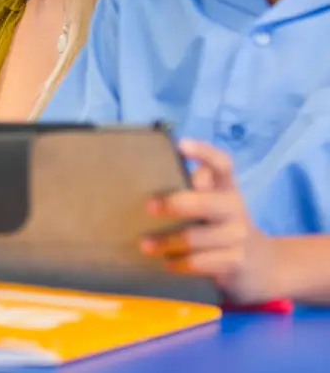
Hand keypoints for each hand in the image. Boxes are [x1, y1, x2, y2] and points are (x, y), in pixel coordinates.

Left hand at [141, 139, 278, 304]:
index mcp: (227, 188)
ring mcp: (238, 236)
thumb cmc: (224, 226)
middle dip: (174, 204)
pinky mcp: (237, 262)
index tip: (180, 144)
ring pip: (195, 237)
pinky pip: (201, 262)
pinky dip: (181, 263)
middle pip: (204, 202)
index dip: (203, 152)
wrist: (264, 266)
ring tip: (145, 245)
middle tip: (147, 207)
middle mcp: (235, 208)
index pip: (222, 164)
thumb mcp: (215, 203)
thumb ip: (197, 186)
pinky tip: (168, 263)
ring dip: (166, 242)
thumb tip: (161, 169)